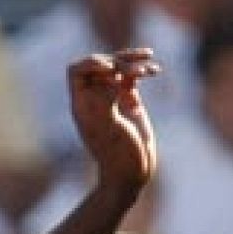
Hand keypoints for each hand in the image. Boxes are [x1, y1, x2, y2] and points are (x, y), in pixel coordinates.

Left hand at [68, 49, 158, 194]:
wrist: (133, 171)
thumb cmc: (117, 154)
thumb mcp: (109, 128)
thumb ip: (104, 102)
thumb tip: (110, 78)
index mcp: (82, 104)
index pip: (77, 70)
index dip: (92, 62)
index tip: (111, 68)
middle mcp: (94, 98)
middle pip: (101, 65)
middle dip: (119, 62)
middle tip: (137, 72)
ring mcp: (112, 98)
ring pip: (118, 68)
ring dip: (133, 62)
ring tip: (149, 68)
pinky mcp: (129, 101)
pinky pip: (132, 77)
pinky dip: (143, 70)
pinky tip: (155, 71)